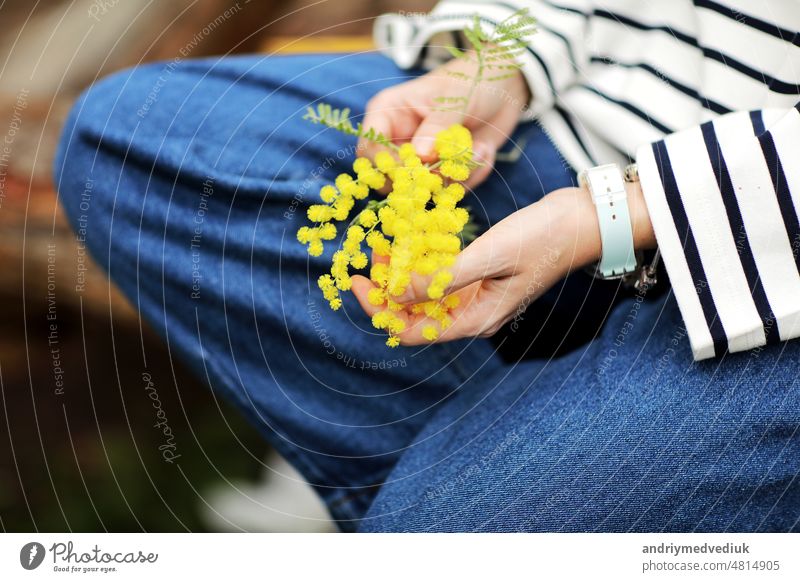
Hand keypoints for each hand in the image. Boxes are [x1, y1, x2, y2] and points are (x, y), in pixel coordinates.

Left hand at [351, 181, 655, 344]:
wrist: (583, 220)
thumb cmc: (542, 239)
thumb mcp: (488, 257)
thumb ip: (442, 279)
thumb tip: (397, 293)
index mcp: (476, 320)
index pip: (413, 330)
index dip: (379, 310)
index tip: (357, 281)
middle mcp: (474, 314)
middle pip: (416, 314)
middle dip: (386, 289)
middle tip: (368, 256)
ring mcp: (478, 296)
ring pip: (427, 294)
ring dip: (403, 273)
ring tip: (384, 244)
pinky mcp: (481, 276)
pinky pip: (442, 276)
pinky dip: (423, 262)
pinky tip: (410, 241)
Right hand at [358, 53, 530, 188]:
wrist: (503, 85)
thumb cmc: (471, 81)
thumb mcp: (454, 99)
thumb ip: (437, 128)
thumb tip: (420, 155)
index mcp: (388, 114)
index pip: (370, 150)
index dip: (389, 165)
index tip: (420, 167)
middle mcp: (399, 140)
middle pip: (390, 179)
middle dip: (425, 179)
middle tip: (452, 166)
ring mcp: (421, 159)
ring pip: (425, 189)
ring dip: (458, 174)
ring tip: (478, 148)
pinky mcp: (444, 172)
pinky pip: (451, 190)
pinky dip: (473, 174)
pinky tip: (483, 150)